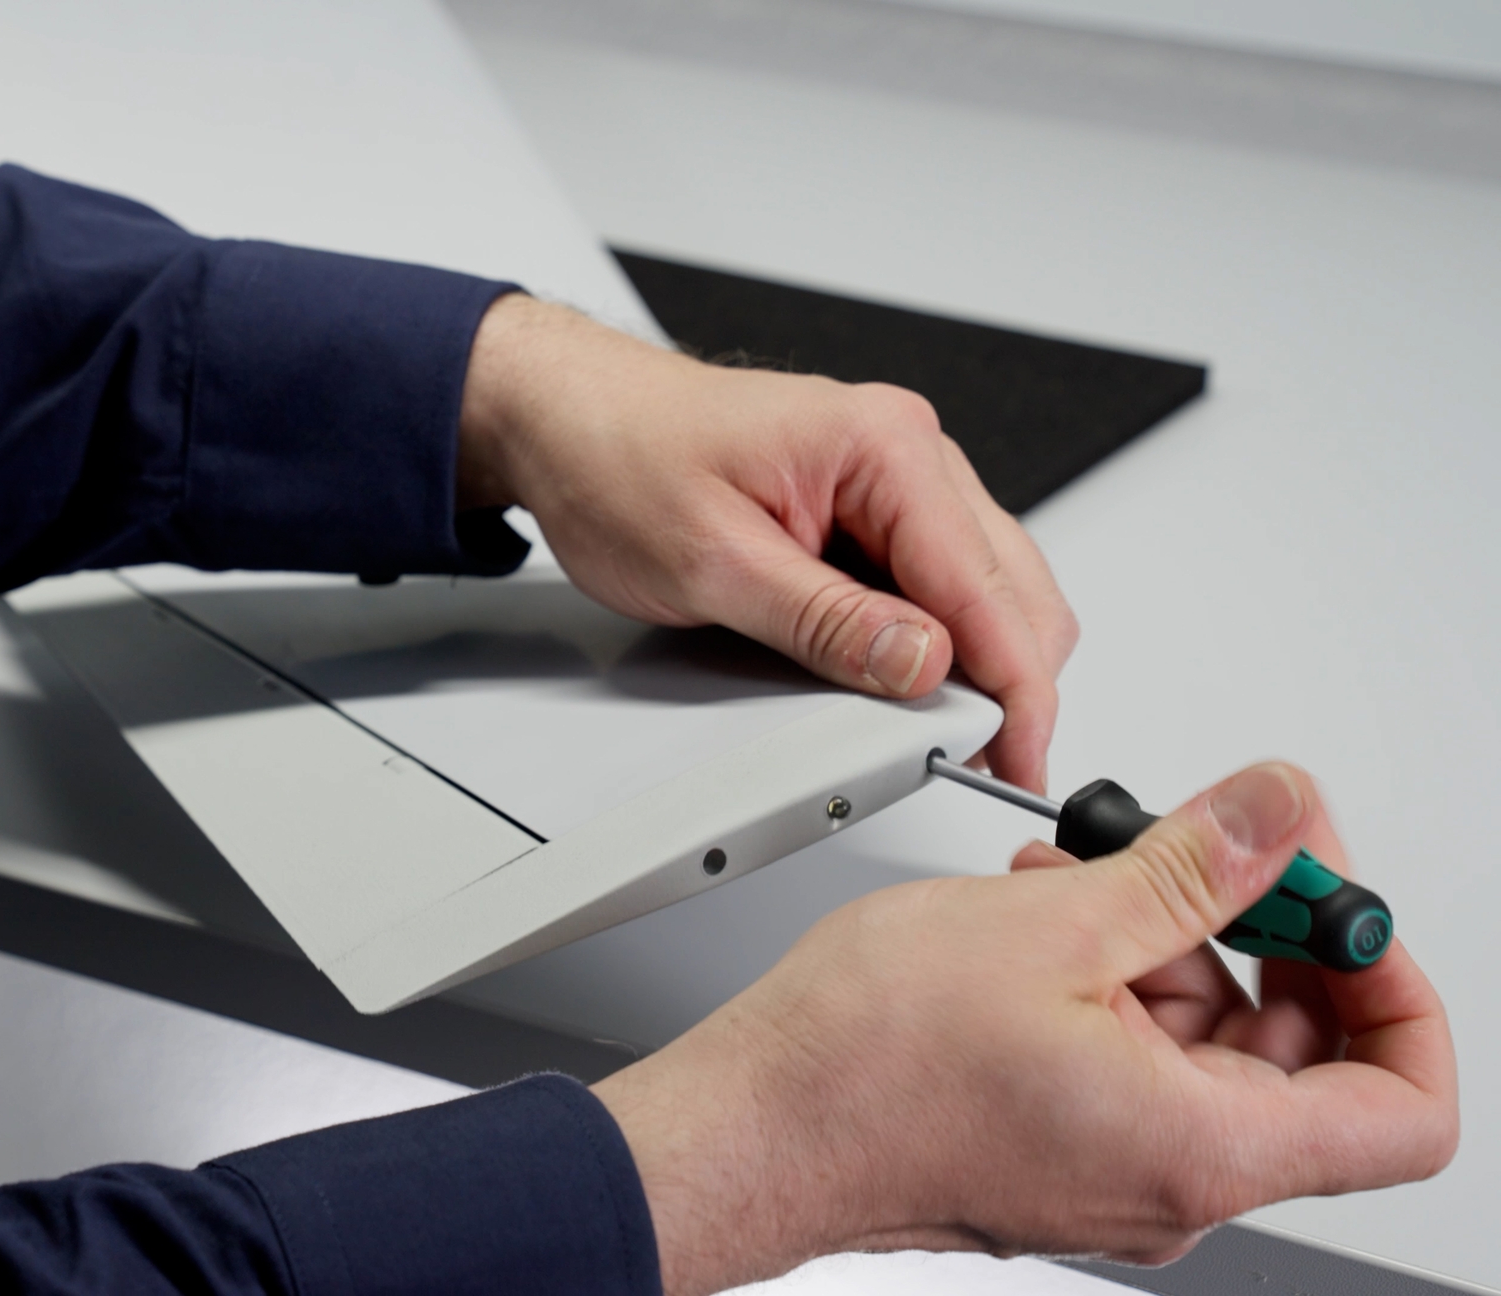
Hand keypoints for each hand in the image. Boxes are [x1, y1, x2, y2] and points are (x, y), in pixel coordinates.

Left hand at [457, 294, 1074, 789]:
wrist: (568, 420)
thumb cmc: (621, 459)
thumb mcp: (715, 562)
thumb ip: (827, 621)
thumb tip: (923, 666)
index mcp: (884, 446)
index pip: (987, 586)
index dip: (1016, 687)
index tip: (1020, 758)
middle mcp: (904, 453)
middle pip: (1010, 588)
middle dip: (1009, 679)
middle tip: (982, 761)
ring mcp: (890, 482)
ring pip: (982, 589)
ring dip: (971, 661)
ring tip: (935, 730)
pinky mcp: (866, 511)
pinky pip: (932, 584)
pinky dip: (931, 640)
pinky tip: (896, 681)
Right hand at [591, 763, 1457, 1294]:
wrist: (749, 1125)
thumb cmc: (863, 1064)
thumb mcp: (1053, 924)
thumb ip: (1193, 865)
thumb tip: (1281, 814)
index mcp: (1200, 1151)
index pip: (1405, 1107)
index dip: (1397, 992)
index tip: (1339, 908)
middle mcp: (1169, 1183)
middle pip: (1302, 1061)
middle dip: (1265, 936)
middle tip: (1216, 849)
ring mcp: (1110, 1172)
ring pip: (1204, 1048)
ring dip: (1169, 940)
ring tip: (1089, 871)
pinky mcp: (1055, 1148)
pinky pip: (1131, 1061)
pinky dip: (1110, 976)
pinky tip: (1047, 910)